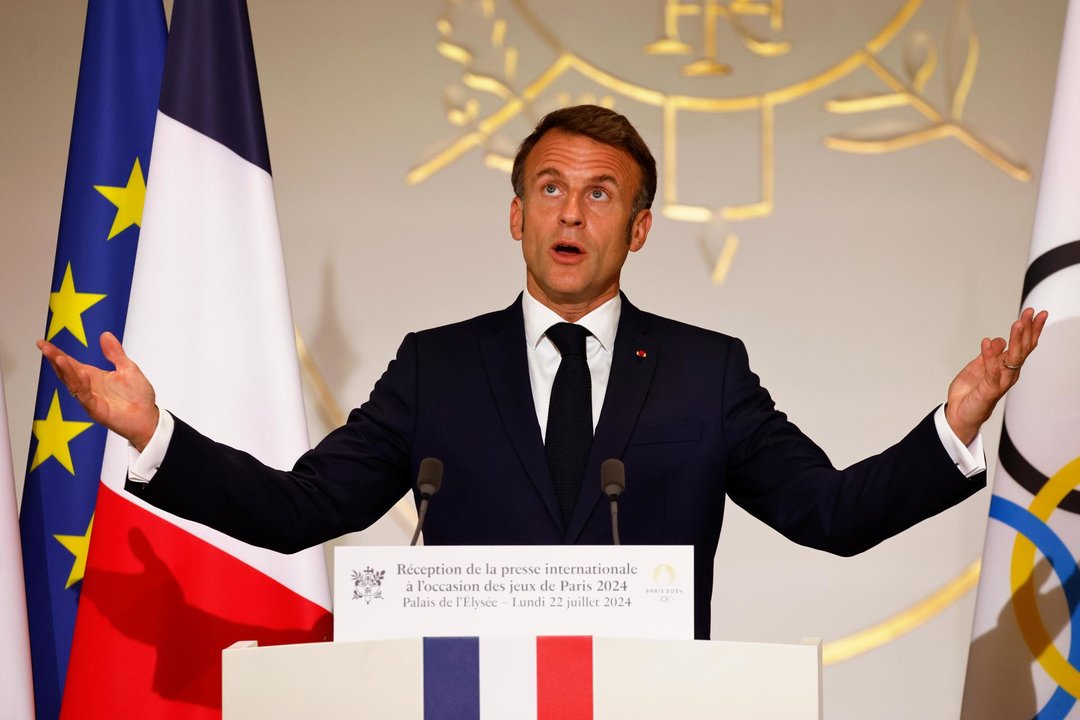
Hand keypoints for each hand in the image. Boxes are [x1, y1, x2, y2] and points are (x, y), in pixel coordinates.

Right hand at [37, 331, 159, 450]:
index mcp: (93, 376)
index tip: (43, 343)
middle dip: (55, 360)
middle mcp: (88, 387)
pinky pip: (86, 398)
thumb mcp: (128, 368)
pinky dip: (83, 386)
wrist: (148, 417)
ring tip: (59, 358)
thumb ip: (115, 353)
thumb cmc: (138, 396)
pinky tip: (82, 375)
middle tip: (45, 347)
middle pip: (67, 372)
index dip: (56, 353)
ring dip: (66, 371)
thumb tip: (105, 335)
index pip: (71, 363)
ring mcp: (91, 399)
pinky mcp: (97, 411)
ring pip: (73, 384)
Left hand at [945, 307, 1047, 444]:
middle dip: (1027, 330)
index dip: (1029, 329)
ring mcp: (1000, 381)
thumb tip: (999, 339)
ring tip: (1017, 323)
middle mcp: (1008, 374)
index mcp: (1006, 367)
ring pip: (1013, 358)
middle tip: (1030, 313)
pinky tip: (987, 342)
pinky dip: (990, 356)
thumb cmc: (971, 393)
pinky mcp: (989, 389)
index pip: (1022, 345)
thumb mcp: (978, 367)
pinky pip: (991, 370)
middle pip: (1023, 349)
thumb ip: (990, 354)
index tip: (1034, 313)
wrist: (959, 414)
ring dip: (1016, 340)